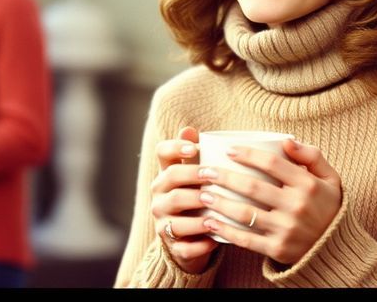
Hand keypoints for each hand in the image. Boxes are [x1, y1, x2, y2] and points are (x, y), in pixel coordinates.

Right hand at [150, 126, 219, 273]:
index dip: (175, 147)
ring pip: (175, 216)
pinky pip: (184, 246)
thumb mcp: (196, 176)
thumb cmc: (198, 199)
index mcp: (166, 174)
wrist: (192, 239)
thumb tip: (190, 129)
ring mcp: (163, 222)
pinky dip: (200, 243)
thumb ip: (195, 155)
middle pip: (170, 181)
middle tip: (213, 176)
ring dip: (197, 215)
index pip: (162, 153)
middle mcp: (160, 196)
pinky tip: (215, 238)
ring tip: (217, 212)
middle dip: (192, 177)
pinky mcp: (173, 247)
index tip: (194, 147)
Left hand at [198, 139, 341, 265]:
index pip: (272, 163)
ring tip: (202, 193)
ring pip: (245, 214)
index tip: (229, 150)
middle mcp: (297, 207)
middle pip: (252, 187)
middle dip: (224, 177)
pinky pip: (246, 239)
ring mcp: (287, 230)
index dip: (248, 155)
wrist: (336, 248)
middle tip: (204, 171)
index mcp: (308, 184)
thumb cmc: (327, 205)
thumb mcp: (329, 177)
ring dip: (219, 202)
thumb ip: (311, 155)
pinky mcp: (278, 249)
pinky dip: (225, 231)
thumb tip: (286, 141)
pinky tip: (209, 221)